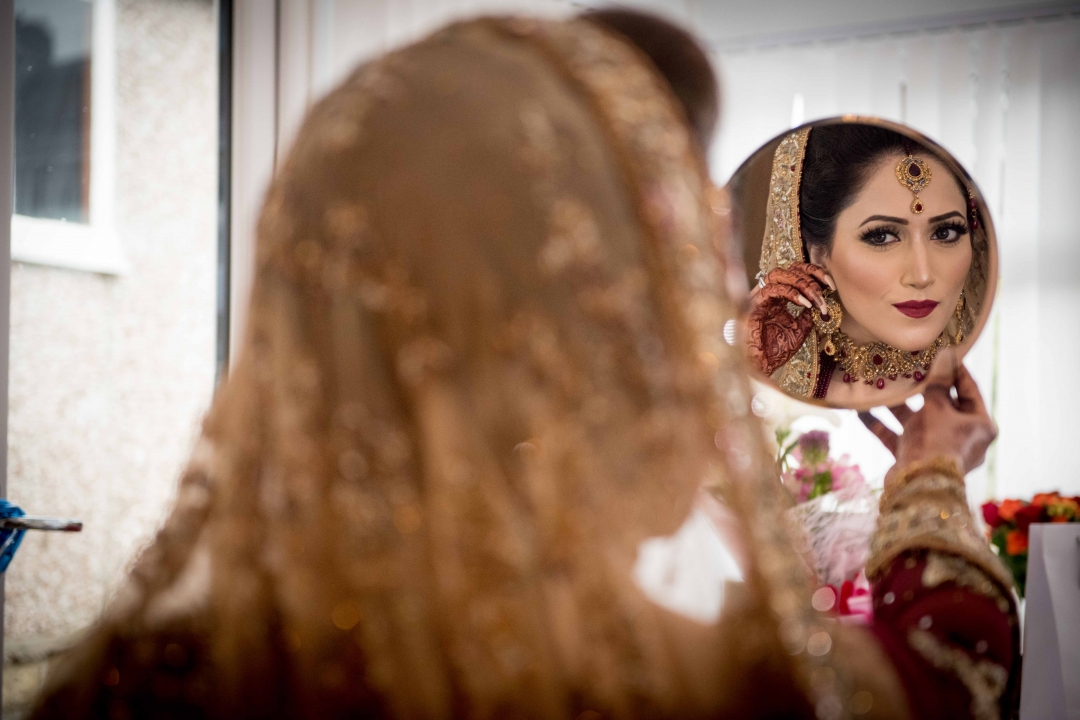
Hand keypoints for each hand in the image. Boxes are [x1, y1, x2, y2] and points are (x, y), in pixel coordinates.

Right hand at [746, 263, 832, 376]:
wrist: (761, 366)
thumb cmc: (775, 351)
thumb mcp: (800, 330)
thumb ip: (807, 314)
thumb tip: (820, 302)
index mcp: (779, 297)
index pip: (796, 273)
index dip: (815, 274)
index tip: (831, 285)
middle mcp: (769, 294)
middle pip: (788, 268)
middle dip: (810, 275)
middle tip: (825, 290)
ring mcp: (759, 298)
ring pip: (778, 274)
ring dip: (801, 283)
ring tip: (815, 298)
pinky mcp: (753, 305)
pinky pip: (771, 289)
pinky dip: (790, 292)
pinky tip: (804, 303)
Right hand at [858, 348, 996, 475]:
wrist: (918, 485)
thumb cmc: (938, 441)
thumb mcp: (939, 406)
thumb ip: (939, 381)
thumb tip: (946, 354)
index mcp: (979, 425)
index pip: (968, 390)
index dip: (955, 370)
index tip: (942, 352)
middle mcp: (961, 436)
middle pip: (940, 405)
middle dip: (921, 387)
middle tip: (908, 366)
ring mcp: (936, 448)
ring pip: (916, 420)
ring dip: (896, 405)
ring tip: (880, 384)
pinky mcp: (914, 457)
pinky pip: (897, 436)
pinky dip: (881, 424)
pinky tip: (860, 410)